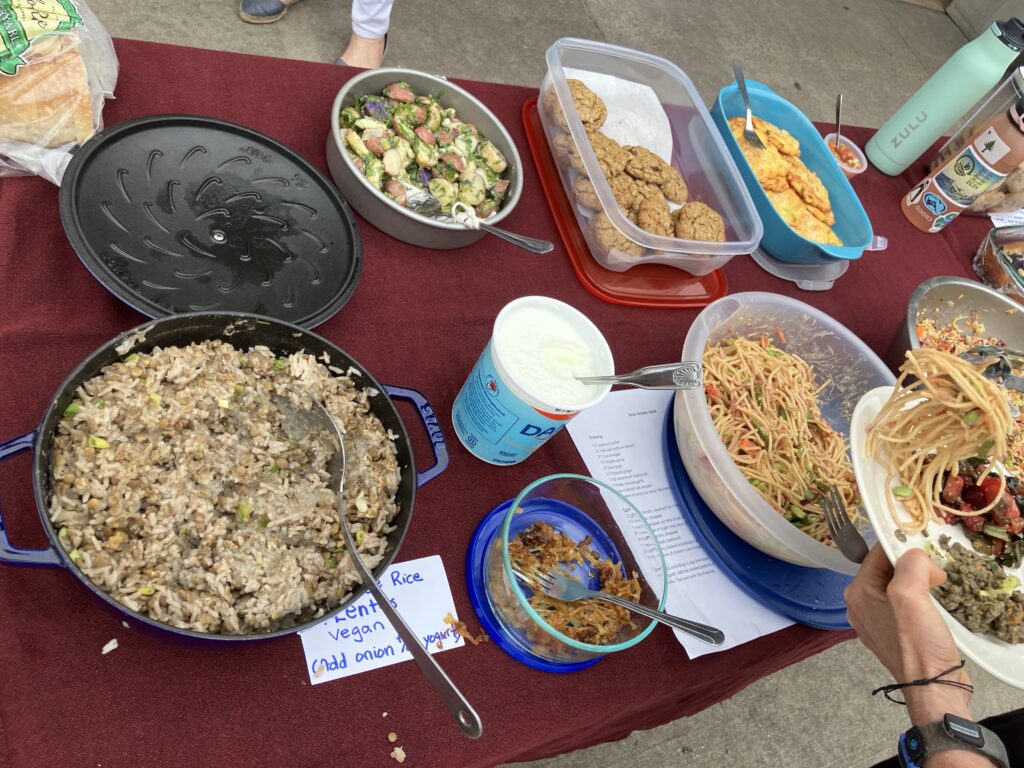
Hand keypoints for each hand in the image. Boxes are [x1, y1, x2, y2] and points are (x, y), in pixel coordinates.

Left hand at [845, 545, 972, 725]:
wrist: (933, 687)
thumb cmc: (918, 645)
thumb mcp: (911, 597)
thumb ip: (909, 566)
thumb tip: (914, 554)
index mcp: (857, 593)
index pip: (876, 555)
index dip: (902, 550)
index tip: (926, 556)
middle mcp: (861, 605)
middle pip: (886, 569)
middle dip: (913, 567)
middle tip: (936, 576)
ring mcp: (876, 620)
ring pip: (897, 585)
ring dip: (919, 583)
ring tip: (937, 589)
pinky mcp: (893, 632)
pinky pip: (903, 604)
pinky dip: (919, 599)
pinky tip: (933, 605)